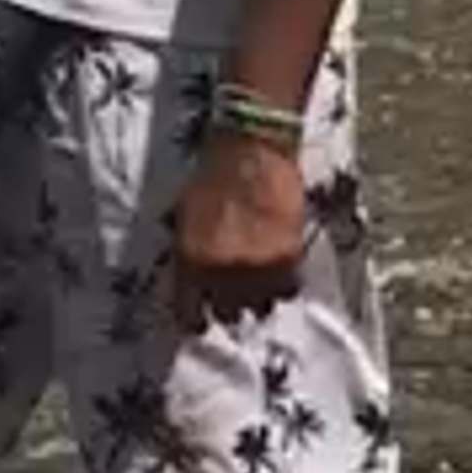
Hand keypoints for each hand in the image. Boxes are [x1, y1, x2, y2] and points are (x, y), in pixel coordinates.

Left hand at [169, 120, 308, 326]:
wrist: (250, 152)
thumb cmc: (212, 176)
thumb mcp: (184, 214)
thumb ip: (184, 248)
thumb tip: (183, 271)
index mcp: (190, 261)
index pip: (189, 311)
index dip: (195, 319)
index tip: (200, 320)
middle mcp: (221, 273)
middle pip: (226, 313)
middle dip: (228, 306)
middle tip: (234, 297)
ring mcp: (256, 268)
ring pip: (260, 307)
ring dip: (258, 298)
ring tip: (259, 284)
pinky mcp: (287, 258)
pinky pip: (288, 289)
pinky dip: (285, 284)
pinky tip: (282, 273)